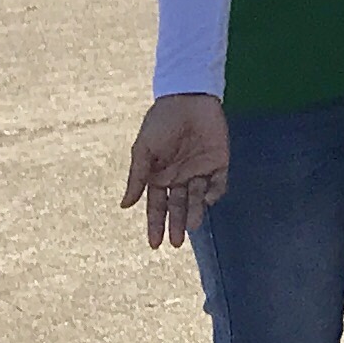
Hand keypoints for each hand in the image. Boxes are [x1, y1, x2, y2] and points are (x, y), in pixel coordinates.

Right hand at [122, 94, 229, 249]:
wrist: (187, 98)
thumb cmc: (160, 123)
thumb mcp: (143, 150)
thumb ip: (137, 178)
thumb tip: (124, 206)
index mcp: (159, 176)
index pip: (157, 206)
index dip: (155, 224)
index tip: (154, 244)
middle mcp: (179, 177)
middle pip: (178, 206)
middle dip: (176, 224)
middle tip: (176, 243)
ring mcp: (200, 170)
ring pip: (198, 198)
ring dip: (195, 213)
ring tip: (192, 226)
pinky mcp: (219, 162)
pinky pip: (218, 183)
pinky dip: (215, 192)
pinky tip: (208, 199)